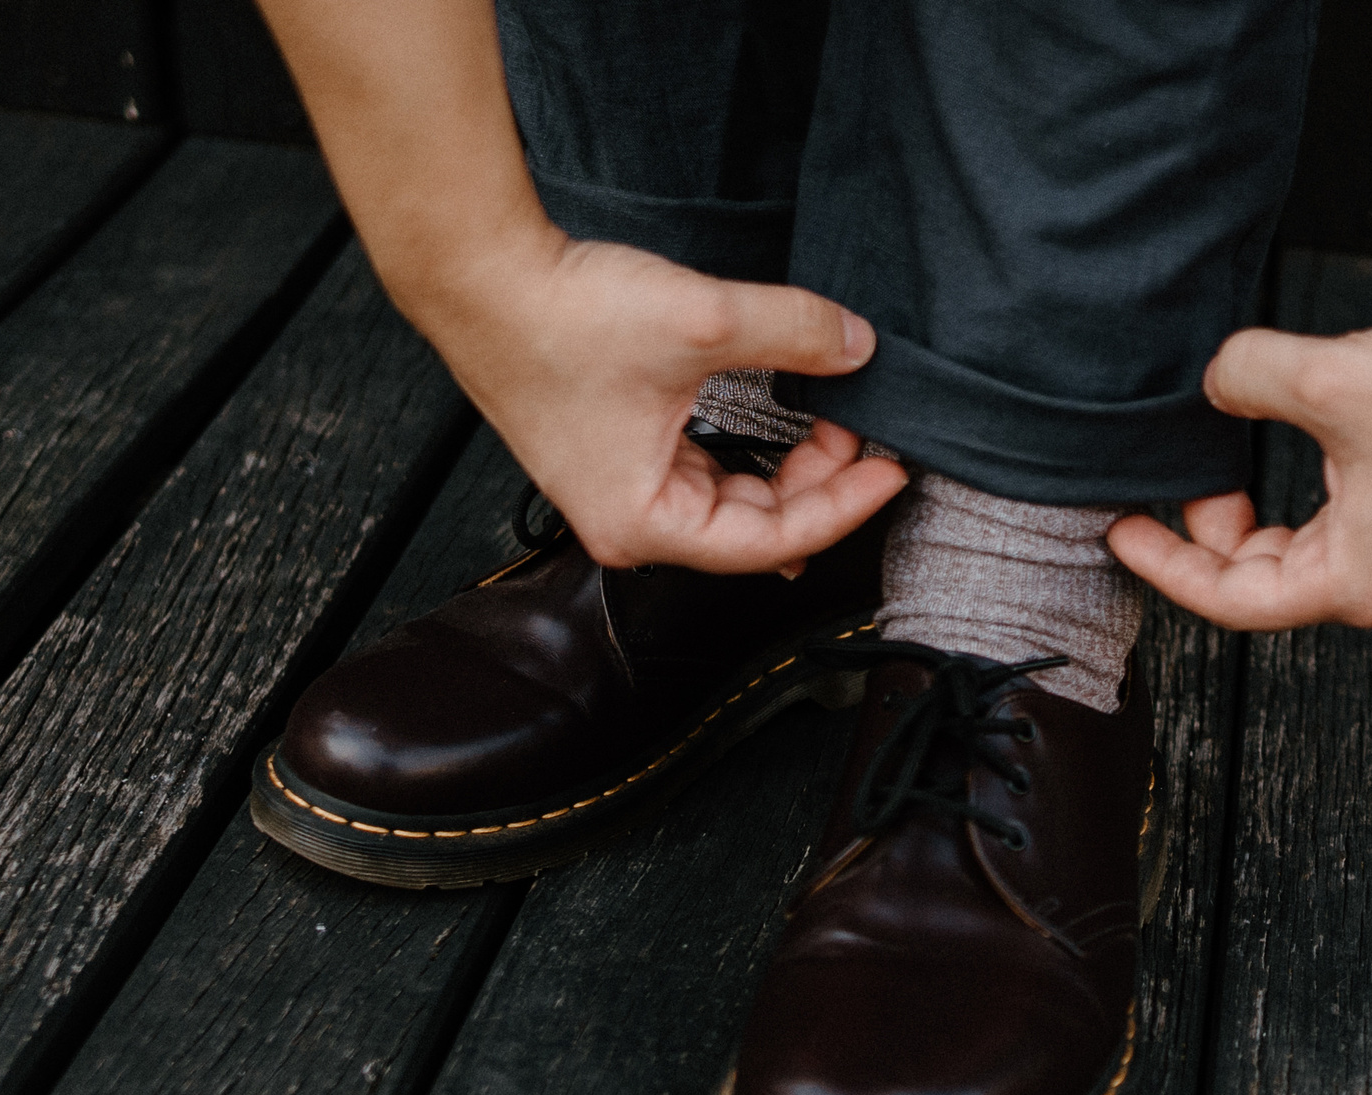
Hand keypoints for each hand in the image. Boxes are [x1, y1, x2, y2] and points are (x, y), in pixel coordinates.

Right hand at [417, 233, 907, 574]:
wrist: (481, 275)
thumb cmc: (558, 317)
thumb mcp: (701, 323)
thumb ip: (792, 335)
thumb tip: (855, 347)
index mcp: (644, 524)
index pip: (771, 542)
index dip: (842, 507)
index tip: (889, 471)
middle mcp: (630, 523)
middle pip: (756, 527)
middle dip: (820, 483)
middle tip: (867, 434)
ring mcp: (623, 490)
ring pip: (734, 498)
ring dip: (788, 465)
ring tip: (835, 420)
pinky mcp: (622, 453)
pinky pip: (707, 468)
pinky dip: (751, 448)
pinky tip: (784, 422)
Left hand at [1108, 316, 1371, 629]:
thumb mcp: (1325, 381)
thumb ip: (1247, 378)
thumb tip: (1216, 382)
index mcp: (1350, 583)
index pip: (1230, 601)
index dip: (1166, 566)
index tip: (1122, 533)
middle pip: (1264, 579)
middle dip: (1214, 531)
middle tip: (1192, 474)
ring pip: (1304, 541)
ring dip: (1262, 505)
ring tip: (1241, 446)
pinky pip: (1342, 510)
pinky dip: (1306, 479)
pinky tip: (1306, 427)